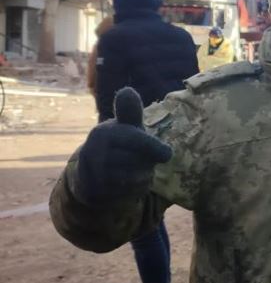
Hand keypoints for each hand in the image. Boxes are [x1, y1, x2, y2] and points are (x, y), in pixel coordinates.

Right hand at [73, 87, 172, 206]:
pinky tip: (126, 184)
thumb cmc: (119, 146)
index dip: (153, 148)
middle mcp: (95, 151)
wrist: (91, 176)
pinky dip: (135, 189)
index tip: (168, 155)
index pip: (135, 140)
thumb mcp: (127, 128)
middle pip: (142, 161)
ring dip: (142, 176)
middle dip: (147, 162)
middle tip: (140, 159)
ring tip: (132, 170)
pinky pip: (129, 192)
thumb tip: (127, 90)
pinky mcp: (97, 191)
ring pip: (136, 177)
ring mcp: (94, 174)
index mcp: (105, 132)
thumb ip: (130, 113)